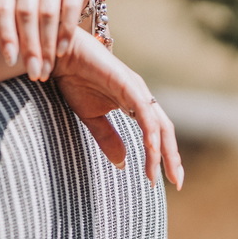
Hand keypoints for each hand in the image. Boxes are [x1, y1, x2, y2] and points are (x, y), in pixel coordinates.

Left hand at [0, 0, 90, 81]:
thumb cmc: (29, 9)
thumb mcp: (11, 17)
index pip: (2, 9)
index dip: (6, 36)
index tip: (10, 62)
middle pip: (25, 14)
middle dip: (29, 47)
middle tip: (32, 72)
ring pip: (48, 14)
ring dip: (47, 45)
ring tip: (46, 68)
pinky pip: (70, 9)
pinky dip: (65, 33)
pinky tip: (61, 52)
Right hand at [52, 31, 182, 188]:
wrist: (60, 55)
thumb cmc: (75, 81)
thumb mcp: (91, 118)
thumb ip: (108, 138)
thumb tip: (122, 163)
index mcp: (135, 104)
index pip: (157, 134)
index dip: (164, 156)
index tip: (167, 181)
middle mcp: (141, 96)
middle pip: (164, 130)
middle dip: (172, 157)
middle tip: (177, 183)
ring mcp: (136, 88)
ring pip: (157, 124)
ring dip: (161, 151)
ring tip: (158, 174)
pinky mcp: (127, 83)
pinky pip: (143, 111)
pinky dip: (149, 131)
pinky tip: (151, 149)